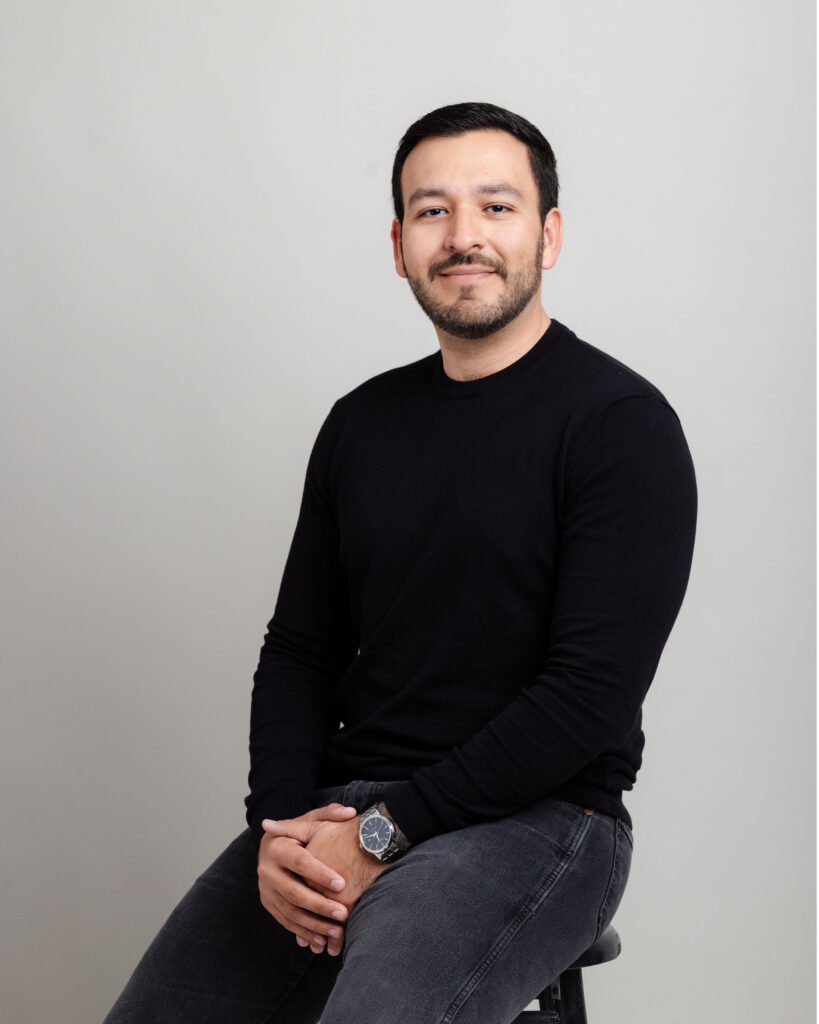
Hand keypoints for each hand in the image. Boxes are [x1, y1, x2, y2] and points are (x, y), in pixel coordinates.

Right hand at [262, 814, 388, 955]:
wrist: (273, 847)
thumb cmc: (299, 832)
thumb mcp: (312, 820)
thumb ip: (330, 814)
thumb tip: (350, 812)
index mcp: (276, 846)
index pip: (300, 862)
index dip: (320, 873)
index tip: (342, 883)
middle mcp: (266, 869)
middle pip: (294, 891)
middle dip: (320, 905)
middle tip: (344, 913)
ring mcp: (265, 890)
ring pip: (290, 911)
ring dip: (314, 924)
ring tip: (337, 930)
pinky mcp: (268, 904)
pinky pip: (286, 922)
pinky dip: (304, 932)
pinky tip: (322, 940)